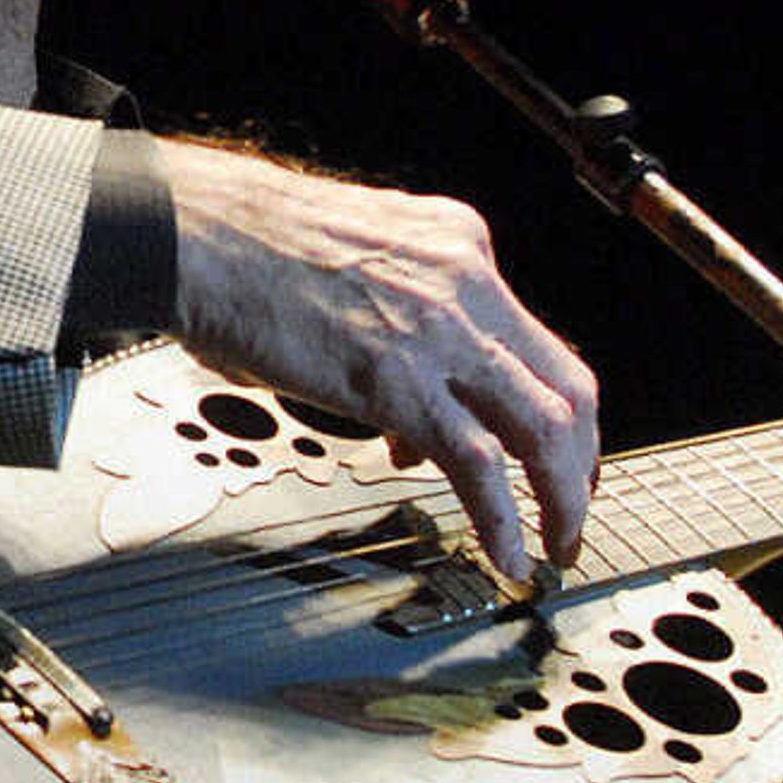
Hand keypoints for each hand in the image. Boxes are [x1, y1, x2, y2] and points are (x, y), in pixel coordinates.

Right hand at [154, 140, 596, 582]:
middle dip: (584, 461)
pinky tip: (505, 551)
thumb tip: (407, 412)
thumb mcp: (357, 258)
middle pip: (569, 385)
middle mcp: (466, 282)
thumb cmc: (248, 242)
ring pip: (546, 428)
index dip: (549, 406)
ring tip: (556, 544)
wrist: (199, 231)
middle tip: (576, 507)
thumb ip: (398, 320)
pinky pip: (478, 465)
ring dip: (564, 499)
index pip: (534, 338)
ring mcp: (439, 333)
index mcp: (458, 243)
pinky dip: (503, 520)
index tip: (549, 451)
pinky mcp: (400, 382)